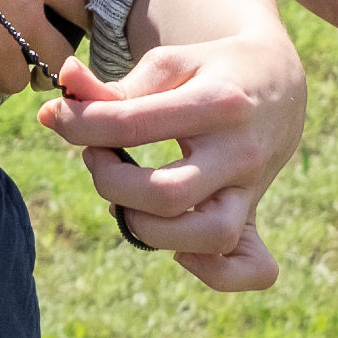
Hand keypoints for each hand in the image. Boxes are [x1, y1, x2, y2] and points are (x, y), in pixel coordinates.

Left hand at [38, 30, 305, 291]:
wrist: (278, 82)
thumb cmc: (211, 71)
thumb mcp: (169, 64)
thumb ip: (115, 86)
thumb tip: (60, 92)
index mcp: (218, 102)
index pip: (133, 123)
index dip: (80, 124)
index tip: (60, 117)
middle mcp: (241, 152)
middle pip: (167, 195)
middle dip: (111, 183)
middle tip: (97, 156)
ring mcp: (252, 189)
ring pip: (208, 236)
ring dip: (150, 230)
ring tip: (127, 202)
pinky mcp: (255, 215)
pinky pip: (251, 268)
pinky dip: (213, 272)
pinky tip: (179, 252)